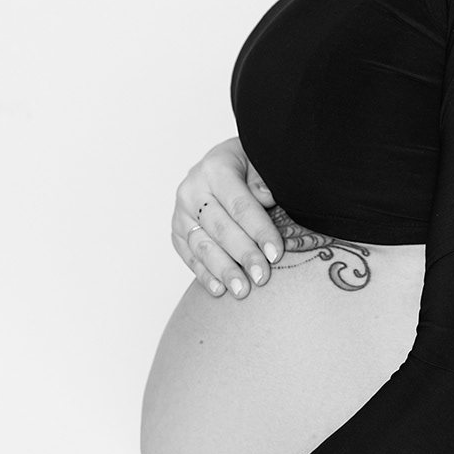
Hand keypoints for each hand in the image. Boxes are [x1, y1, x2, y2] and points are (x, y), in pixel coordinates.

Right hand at [173, 135, 285, 299]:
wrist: (223, 166)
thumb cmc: (248, 166)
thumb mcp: (261, 163)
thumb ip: (264, 181)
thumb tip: (266, 198)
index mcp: (215, 168)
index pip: (240, 205)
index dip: (259, 231)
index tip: (275, 254)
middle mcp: (192, 189)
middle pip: (221, 228)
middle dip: (243, 255)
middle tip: (262, 277)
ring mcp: (181, 212)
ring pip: (202, 246)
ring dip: (223, 271)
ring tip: (242, 291)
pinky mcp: (177, 231)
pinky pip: (190, 256)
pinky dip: (205, 275)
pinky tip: (219, 289)